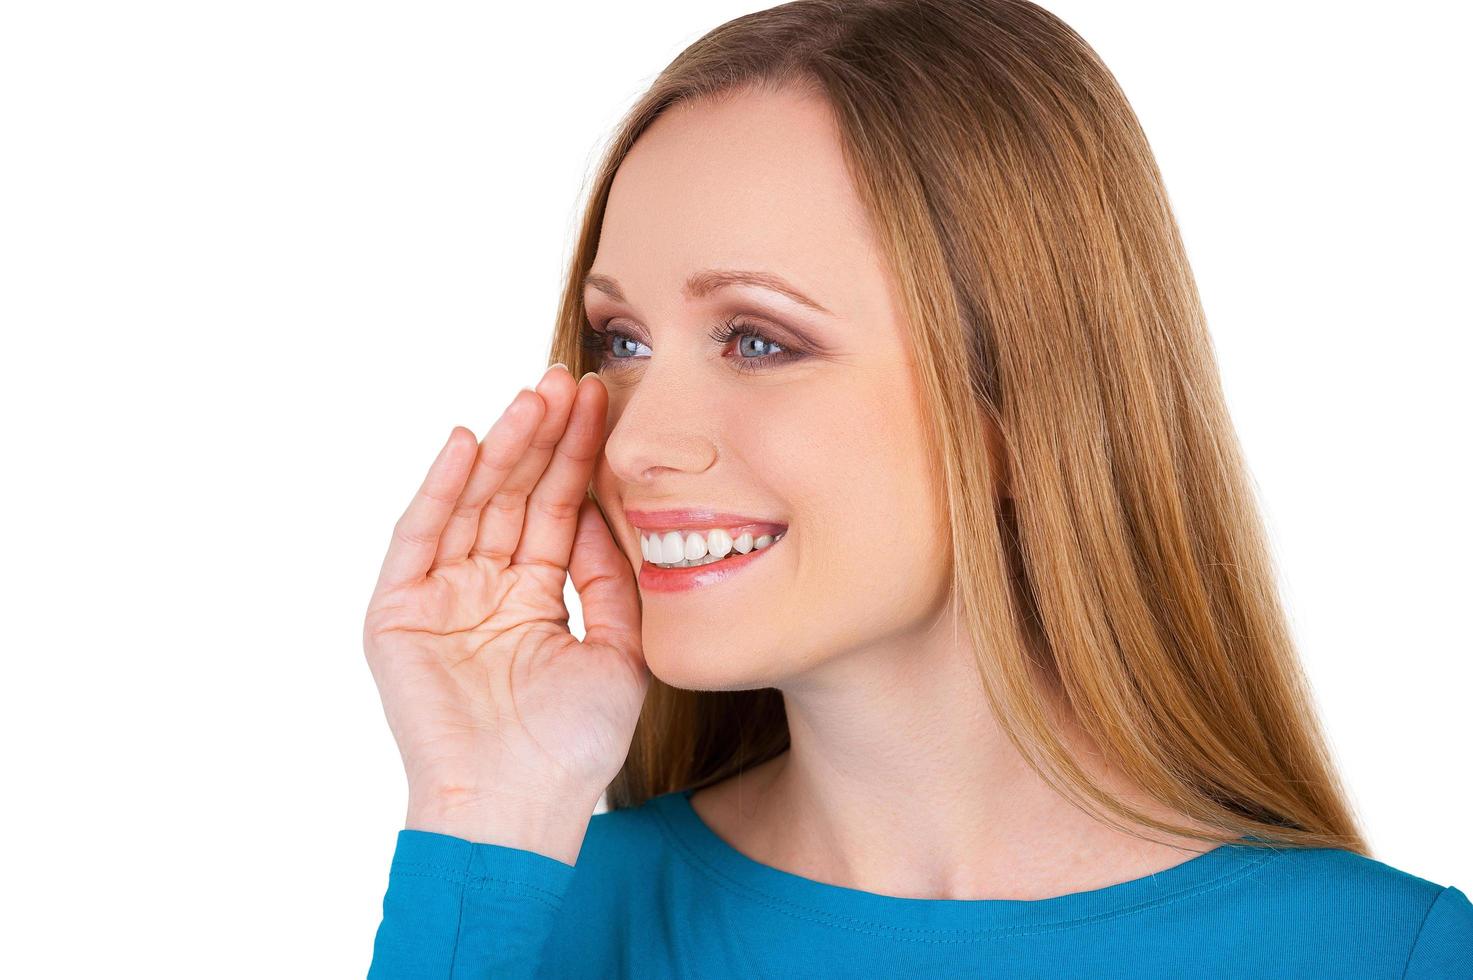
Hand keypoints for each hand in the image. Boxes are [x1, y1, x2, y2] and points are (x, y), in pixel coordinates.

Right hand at [362, 364, 646, 855]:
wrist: (520, 807)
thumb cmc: (573, 746)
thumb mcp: (617, 650)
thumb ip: (611, 579)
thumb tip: (608, 510)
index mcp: (533, 599)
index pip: (557, 511)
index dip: (579, 458)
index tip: (604, 404)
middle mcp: (484, 590)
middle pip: (515, 496)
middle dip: (543, 438)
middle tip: (571, 381)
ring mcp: (440, 599)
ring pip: (472, 504)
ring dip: (502, 448)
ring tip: (536, 396)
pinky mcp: (397, 613)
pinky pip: (420, 538)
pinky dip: (441, 489)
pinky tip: (469, 441)